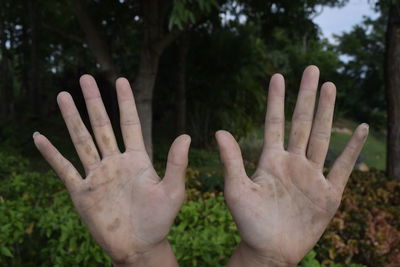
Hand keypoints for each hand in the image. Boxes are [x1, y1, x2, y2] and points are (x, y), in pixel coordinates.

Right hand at [33, 75, 189, 265]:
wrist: (140, 247)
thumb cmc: (159, 221)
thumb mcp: (172, 191)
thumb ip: (176, 164)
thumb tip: (185, 135)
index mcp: (137, 159)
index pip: (129, 123)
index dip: (125, 102)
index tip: (120, 80)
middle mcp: (115, 162)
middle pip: (102, 125)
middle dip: (93, 102)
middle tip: (85, 77)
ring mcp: (97, 175)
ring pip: (81, 140)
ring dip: (71, 118)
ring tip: (63, 95)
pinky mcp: (82, 192)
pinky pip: (64, 168)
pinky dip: (50, 153)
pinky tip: (39, 137)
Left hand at [216, 66, 367, 265]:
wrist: (269, 250)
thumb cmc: (249, 223)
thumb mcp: (236, 190)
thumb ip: (232, 161)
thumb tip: (219, 130)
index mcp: (271, 160)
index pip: (275, 122)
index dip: (276, 99)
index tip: (278, 75)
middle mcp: (292, 162)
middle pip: (301, 122)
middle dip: (306, 96)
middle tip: (312, 69)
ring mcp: (312, 176)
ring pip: (321, 137)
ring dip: (327, 112)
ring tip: (331, 87)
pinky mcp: (329, 193)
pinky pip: (343, 167)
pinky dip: (353, 149)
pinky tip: (359, 129)